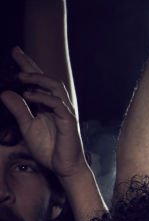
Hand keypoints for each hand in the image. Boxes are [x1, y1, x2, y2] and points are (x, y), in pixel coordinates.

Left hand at [0, 47, 88, 179]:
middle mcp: (58, 105)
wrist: (63, 167)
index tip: (15, 51)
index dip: (27, 66)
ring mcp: (65, 112)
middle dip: (32, 66)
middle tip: (16, 54)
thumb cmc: (48, 149)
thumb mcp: (27, 127)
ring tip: (21, 77)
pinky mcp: (69, 121)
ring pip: (55, 87)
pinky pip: (58, 104)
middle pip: (48, 79)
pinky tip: (29, 96)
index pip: (37, 82)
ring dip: (38, 79)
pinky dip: (43, 98)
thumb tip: (4, 93)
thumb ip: (18, 110)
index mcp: (48, 105)